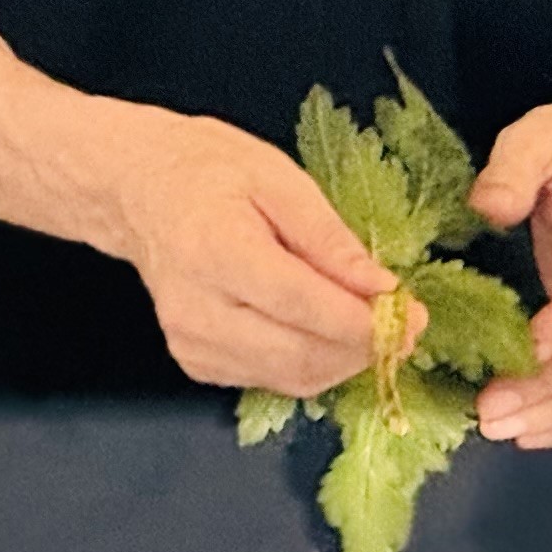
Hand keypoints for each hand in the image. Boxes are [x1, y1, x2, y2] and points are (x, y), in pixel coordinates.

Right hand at [104, 105, 398, 398]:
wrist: (139, 192)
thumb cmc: (209, 172)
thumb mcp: (279, 179)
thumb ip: (330, 239)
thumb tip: (381, 287)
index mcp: (217, 253)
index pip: (303, 307)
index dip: (364, 322)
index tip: (412, 315)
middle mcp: (198, 311)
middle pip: (299, 356)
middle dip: (364, 348)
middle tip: (407, 325)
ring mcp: (192, 345)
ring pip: (289, 378)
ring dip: (343, 361)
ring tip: (374, 326)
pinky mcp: (195, 363)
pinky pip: (269, 379)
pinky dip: (310, 364)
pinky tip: (325, 332)